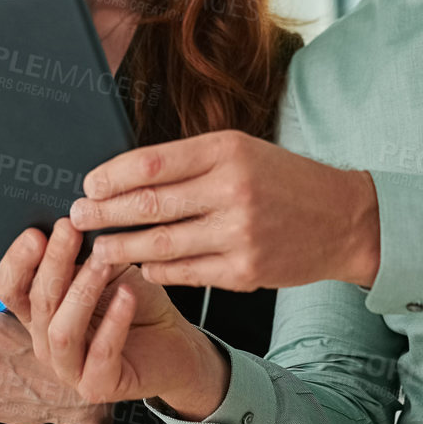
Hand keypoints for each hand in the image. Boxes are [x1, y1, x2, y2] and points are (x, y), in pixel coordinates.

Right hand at [0, 219, 227, 417]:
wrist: (175, 342)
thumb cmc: (135, 302)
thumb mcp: (107, 267)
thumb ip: (83, 249)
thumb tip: (70, 214)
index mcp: (40, 311)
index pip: (9, 287)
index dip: (17, 260)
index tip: (37, 231)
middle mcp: (46, 341)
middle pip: (36, 302)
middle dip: (53, 262)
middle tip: (70, 230)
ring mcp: (68, 368)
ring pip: (61, 330)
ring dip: (81, 290)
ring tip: (103, 260)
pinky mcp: (97, 387)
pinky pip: (100, 354)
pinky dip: (114, 322)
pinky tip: (127, 295)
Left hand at [67, 129, 382, 289]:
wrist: (345, 219)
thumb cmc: (284, 180)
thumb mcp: (241, 151)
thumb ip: (190, 162)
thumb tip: (126, 176)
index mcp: (226, 151)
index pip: (151, 163)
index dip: (111, 176)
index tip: (88, 185)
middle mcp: (231, 190)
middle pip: (149, 205)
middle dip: (104, 213)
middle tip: (77, 217)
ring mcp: (238, 234)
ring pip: (161, 244)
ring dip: (121, 248)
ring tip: (97, 249)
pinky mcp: (244, 271)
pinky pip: (185, 272)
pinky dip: (157, 270)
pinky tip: (141, 266)